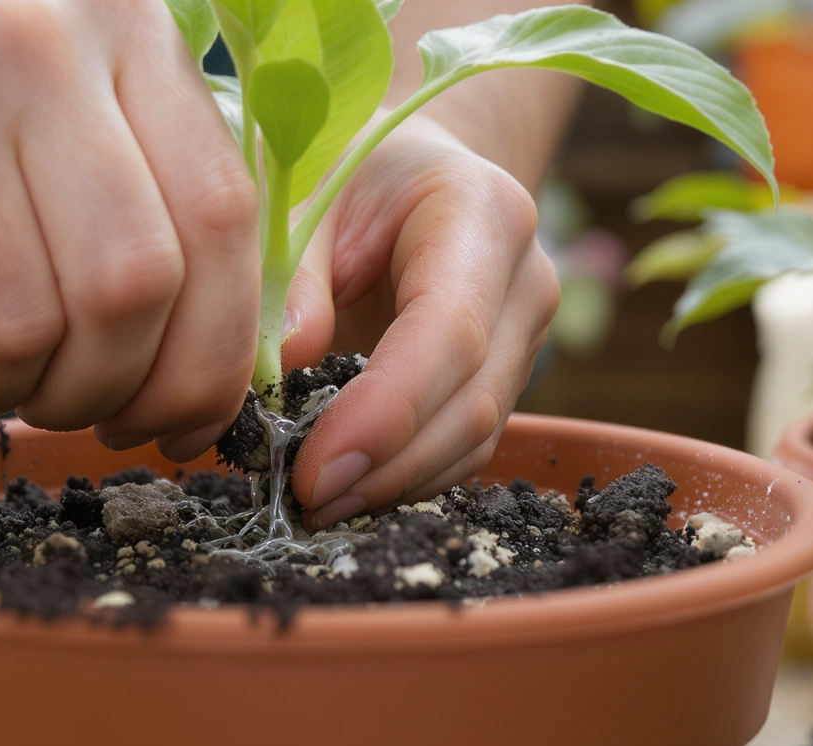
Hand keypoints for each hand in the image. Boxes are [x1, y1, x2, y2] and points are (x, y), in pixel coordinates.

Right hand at [0, 0, 258, 458]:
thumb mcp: (73, 72)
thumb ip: (159, 180)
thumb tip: (235, 359)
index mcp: (128, 32)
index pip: (223, 220)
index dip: (215, 352)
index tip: (186, 420)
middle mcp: (44, 53)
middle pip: (131, 288)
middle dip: (113, 388)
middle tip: (77, 404)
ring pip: (23, 330)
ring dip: (14, 388)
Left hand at [281, 114, 558, 528]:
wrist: (403, 171)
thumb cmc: (344, 172)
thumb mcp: (304, 192)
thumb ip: (292, 270)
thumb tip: (287, 361)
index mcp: (482, 213)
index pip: (450, 332)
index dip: (387, 413)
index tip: (314, 468)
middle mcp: (525, 279)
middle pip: (473, 400)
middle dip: (387, 466)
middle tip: (304, 504)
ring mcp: (525, 335)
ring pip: (476, 436)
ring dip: (396, 485)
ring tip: (317, 508)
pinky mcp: (504, 377)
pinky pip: (465, 445)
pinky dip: (407, 478)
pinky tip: (349, 491)